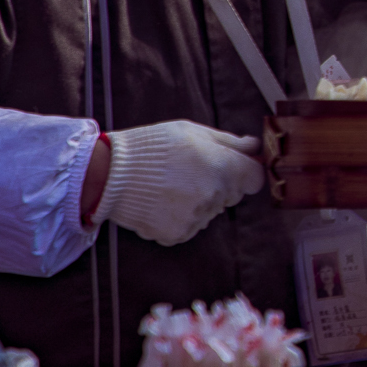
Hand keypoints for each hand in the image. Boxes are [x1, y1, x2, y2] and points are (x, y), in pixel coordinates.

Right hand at [96, 121, 264, 246]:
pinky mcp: (178, 234)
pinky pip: (189, 226)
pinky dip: (179, 217)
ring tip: (169, 185)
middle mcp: (215, 195)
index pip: (256, 178)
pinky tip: (161, 201)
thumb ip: (230, 142)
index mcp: (224, 167)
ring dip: (198, 201)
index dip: (245, 171)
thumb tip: (255, 146)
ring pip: (210, 211)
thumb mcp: (194, 132)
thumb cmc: (154, 146)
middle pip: (232, 194)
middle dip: (219, 184)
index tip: (234, 167)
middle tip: (189, 172)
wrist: (111, 174)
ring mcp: (197, 217)